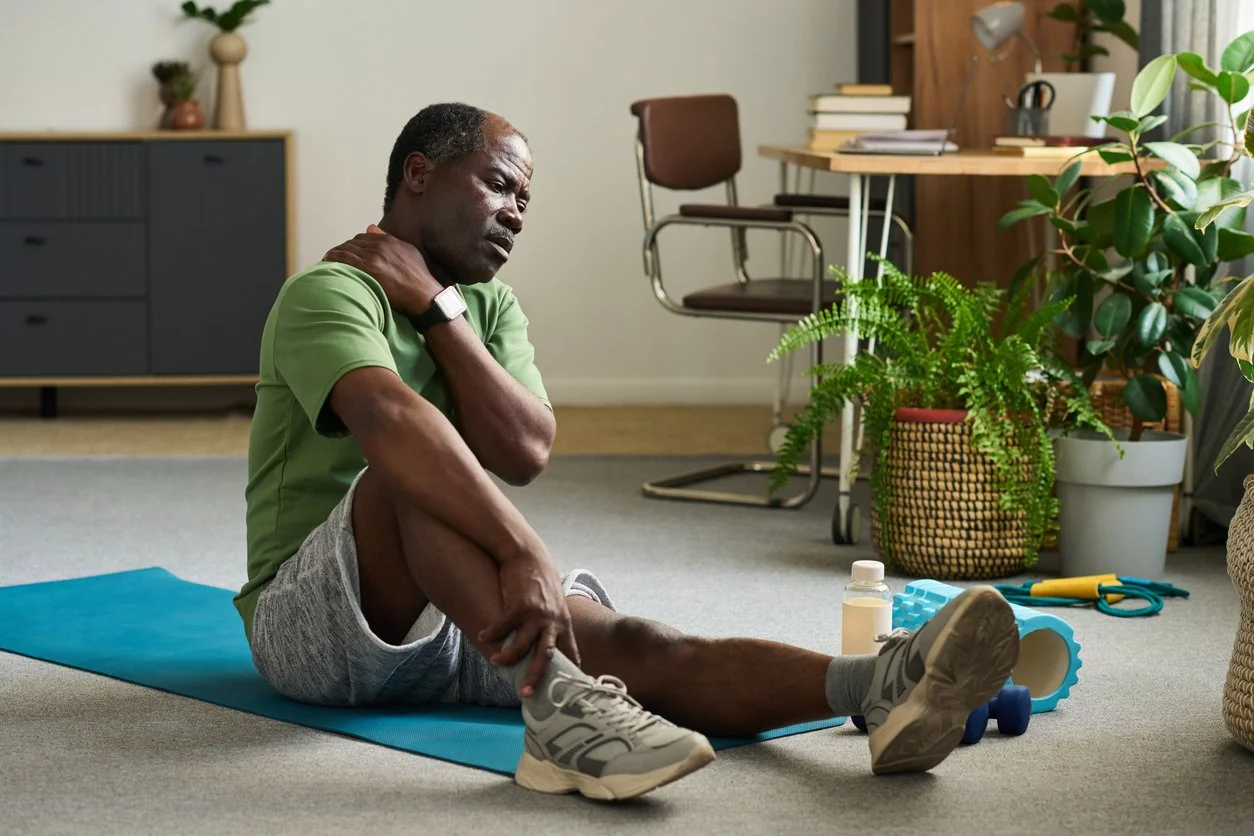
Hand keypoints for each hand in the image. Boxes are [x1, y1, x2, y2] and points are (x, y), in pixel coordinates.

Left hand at [323, 225, 442, 315]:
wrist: (423, 294)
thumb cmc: (418, 277)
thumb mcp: (408, 252)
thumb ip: (389, 239)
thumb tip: (370, 227)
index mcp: (388, 241)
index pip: (363, 237)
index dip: (353, 245)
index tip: (348, 252)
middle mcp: (379, 245)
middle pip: (352, 243)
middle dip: (342, 249)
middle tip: (335, 258)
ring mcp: (372, 257)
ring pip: (346, 250)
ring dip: (335, 254)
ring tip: (328, 261)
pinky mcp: (367, 269)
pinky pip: (343, 259)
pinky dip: (332, 259)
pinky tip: (326, 262)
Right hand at [478, 551, 580, 698]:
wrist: (527, 554)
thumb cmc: (538, 579)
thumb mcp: (553, 602)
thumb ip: (552, 622)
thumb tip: (543, 643)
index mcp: (563, 623)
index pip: (571, 653)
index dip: (570, 672)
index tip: (565, 690)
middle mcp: (553, 621)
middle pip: (546, 656)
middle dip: (535, 677)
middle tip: (526, 694)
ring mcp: (536, 614)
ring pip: (522, 646)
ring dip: (507, 657)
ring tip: (496, 661)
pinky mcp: (519, 605)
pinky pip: (503, 627)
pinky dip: (492, 634)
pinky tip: (484, 636)